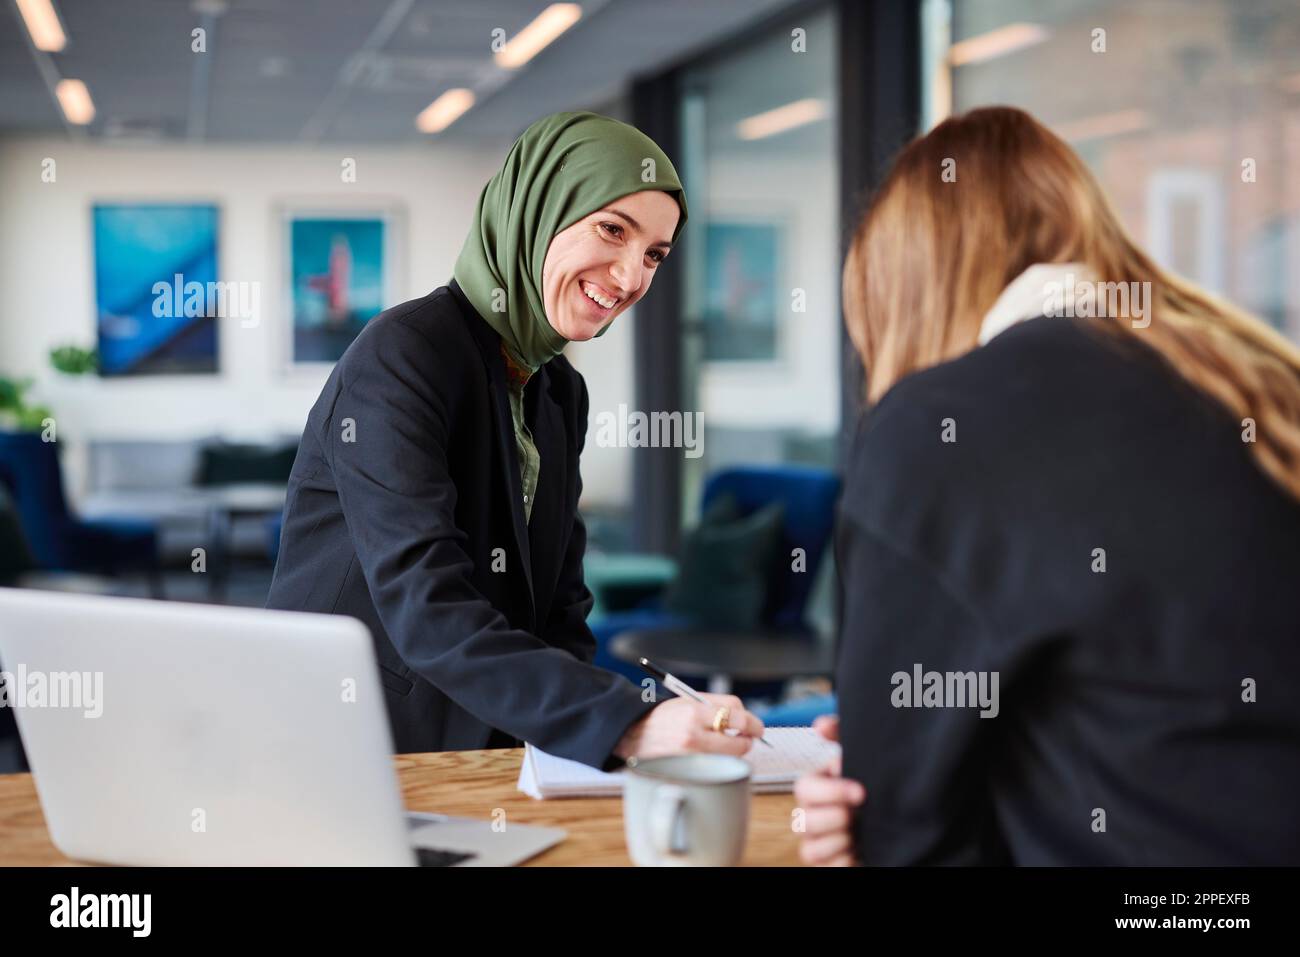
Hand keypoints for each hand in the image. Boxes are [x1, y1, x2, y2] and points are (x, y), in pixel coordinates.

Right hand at [613, 693, 765, 760]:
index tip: (756, 726)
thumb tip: (746, 718)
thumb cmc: (662, 717)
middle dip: (746, 739)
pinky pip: (715, 767)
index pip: (735, 714)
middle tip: (747, 738)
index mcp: (693, 711)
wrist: (632, 736)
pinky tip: (710, 756)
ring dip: (732, 751)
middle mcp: (692, 735)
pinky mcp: (688, 771)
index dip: (751, 721)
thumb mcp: (686, 701)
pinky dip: (719, 762)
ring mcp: (690, 756)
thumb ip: (717, 706)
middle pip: (738, 739)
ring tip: (722, 745)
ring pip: (729, 756)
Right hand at [793, 714, 863, 865]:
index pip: (804, 787)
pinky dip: (842, 860)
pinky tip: (858, 850)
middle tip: (857, 814)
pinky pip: (824, 866)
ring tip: (857, 834)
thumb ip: (842, 736)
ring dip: (837, 840)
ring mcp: (819, 844)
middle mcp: (813, 817)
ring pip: (809, 848)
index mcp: (818, 789)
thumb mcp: (862, 760)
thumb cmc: (873, 791)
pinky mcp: (828, 864)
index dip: (830, 790)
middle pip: (801, 820)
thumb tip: (821, 725)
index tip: (860, 792)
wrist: (896, 825)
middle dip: (833, 817)